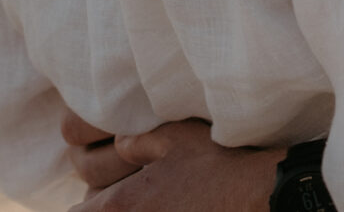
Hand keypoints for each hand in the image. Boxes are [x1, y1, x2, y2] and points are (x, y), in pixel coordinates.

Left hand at [68, 119, 282, 211]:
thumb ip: (134, 143)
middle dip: (105, 208)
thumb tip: (118, 145)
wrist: (256, 194)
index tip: (99, 197)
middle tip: (123, 196)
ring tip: (151, 201)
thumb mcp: (171, 138)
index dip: (87, 206)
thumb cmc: (215, 164)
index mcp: (122, 204)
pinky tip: (169, 206)